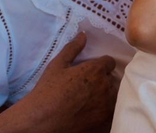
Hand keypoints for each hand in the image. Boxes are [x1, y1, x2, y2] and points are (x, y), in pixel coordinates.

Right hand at [0, 33, 117, 132]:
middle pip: (114, 79)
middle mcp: (105, 85)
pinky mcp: (105, 120)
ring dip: (108, 95)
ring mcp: (107, 104)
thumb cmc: (47, 91)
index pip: (109, 62)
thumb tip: (83, 35)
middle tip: (90, 87)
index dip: (101, 65)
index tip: (93, 71)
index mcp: (96, 70)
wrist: (41, 120)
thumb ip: (72, 48)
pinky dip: (106, 110)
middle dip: (105, 80)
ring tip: (92, 99)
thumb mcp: (57, 65)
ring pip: (115, 95)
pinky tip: (94, 111)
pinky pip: (113, 111)